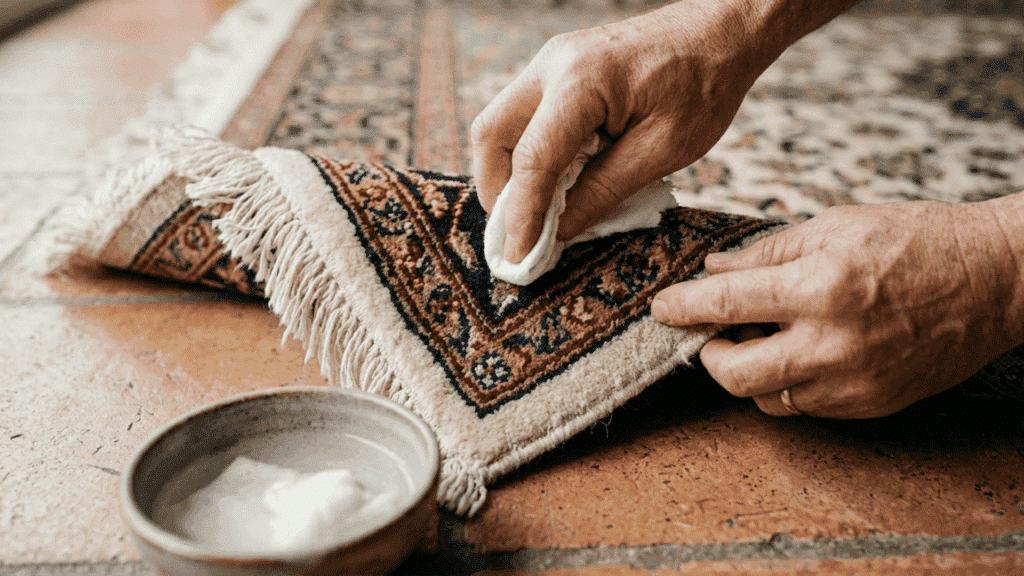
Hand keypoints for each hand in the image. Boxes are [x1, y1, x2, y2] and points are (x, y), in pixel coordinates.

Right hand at [471, 0, 784, 262]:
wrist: (720, 30)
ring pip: (500, 126)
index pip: (533, 160)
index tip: (518, 258)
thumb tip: (559, 231)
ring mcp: (550, 63)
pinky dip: (527, 156)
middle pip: (491, 135)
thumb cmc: (703, 85)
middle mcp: (552, 65)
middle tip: (518, 235)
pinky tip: (553, 184)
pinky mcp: (558, 70)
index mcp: (580, 83)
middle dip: (497, 192)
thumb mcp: (663, 150)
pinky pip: (524, 118)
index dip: (520, 216)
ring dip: (509, 175)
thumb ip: (604, 191)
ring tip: (535, 215)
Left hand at [651, 201, 1023, 417]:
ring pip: (767, 398)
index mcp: (820, 286)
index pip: (724, 305)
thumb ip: (767, 252)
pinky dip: (788, 383)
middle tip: (708, 333)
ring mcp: (853, 381)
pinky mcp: (872, 403)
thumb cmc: (917, 240)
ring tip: (762, 337)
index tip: (661, 309)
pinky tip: (798, 352)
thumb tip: (715, 272)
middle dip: (707, 355)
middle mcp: (832, 343)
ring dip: (749, 371)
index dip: (682, 308)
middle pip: (733, 375)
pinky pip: (806, 405)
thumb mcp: (836, 225)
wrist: (995, 279)